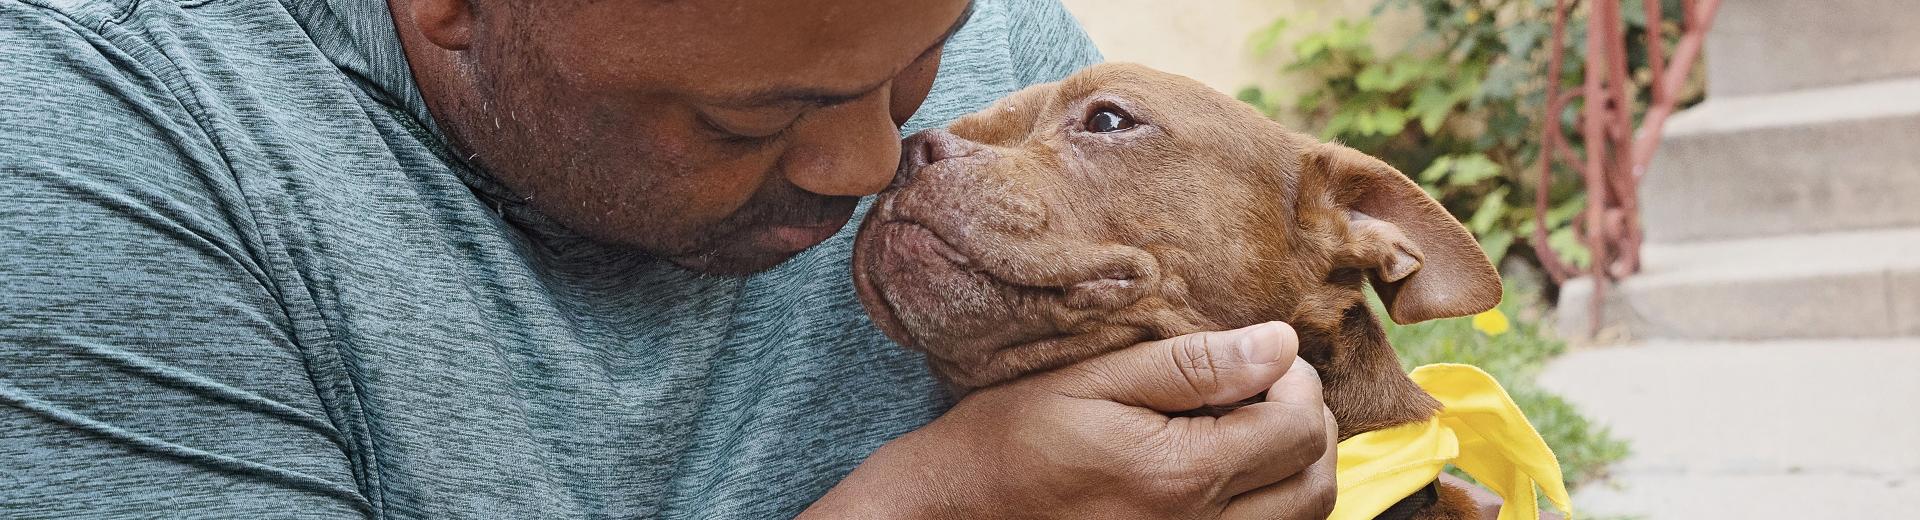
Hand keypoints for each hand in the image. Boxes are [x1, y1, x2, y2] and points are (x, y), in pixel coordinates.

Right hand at [801, 322, 1337, 518]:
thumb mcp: (1091, 379)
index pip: (1298, 425)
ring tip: (1256, 424)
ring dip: (1298, 467)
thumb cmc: (1010, 439)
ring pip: (1301, 518)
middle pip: (1316, 481)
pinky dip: (1272, 502)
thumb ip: (1190, 365)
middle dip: (1311, 423)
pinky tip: (1234, 468)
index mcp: (1182, 474)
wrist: (957, 512)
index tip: (1264, 354)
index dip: (1297, 378)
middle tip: (1270, 386)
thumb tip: (1278, 344)